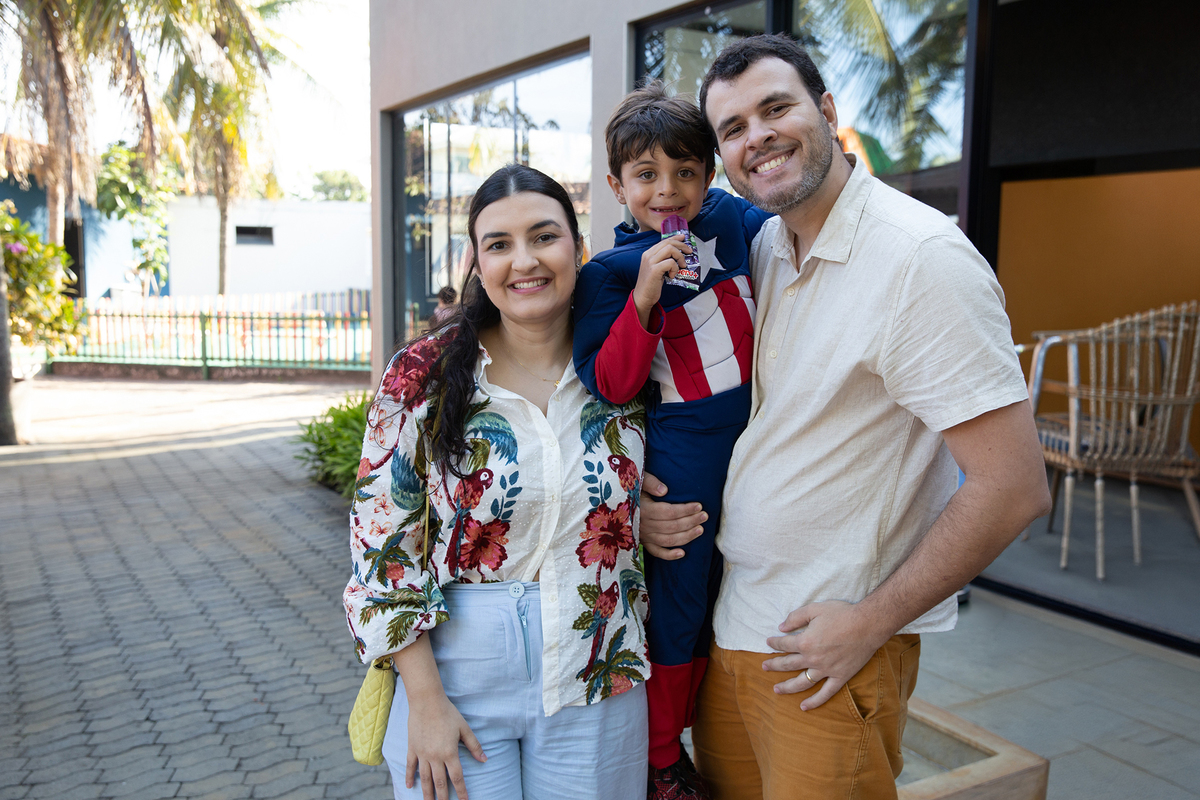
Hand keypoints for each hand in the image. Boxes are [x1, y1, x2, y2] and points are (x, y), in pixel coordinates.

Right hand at [405, 693, 486, 799]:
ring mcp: (422, 754)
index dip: (462, 791)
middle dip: (443, 798)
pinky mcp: (412, 748)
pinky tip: (409, 787)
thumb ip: (474, 745)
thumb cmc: (448, 713)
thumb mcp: (464, 728)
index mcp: (450, 752)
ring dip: (427, 793)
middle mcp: (435, 757)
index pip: (457, 777)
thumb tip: (484, 759)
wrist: (426, 701)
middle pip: (440, 783)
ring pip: (424, 779)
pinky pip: (410, 766)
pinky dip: (409, 777)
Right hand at [632, 235, 690, 327]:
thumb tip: (678, 254)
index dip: (675, 238)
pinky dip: (675, 268)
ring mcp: (650, 262)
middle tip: (689, 253)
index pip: (664, 241)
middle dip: (682, 246)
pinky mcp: (654, 270)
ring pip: (670, 249)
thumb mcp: (656, 269)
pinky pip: (670, 262)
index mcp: (648, 253)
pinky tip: (672, 275)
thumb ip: (663, 260)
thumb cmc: (651, 284)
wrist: (642, 297)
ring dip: (679, 257)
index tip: (684, 238)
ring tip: (681, 266)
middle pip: (668, 242)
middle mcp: (648, 255)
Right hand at [638, 472, 705, 559]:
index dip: (685, 510)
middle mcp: (642, 524)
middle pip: (671, 526)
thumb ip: (650, 482)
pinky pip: (656, 552)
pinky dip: (669, 555)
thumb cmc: (630, 487)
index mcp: (642, 509)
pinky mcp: (642, 542)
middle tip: (705, 516)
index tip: (699, 506)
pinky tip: (682, 553)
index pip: (668, 512)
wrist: (614, 500)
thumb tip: (665, 491)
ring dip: (686, 537)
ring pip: (667, 540)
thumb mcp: (638, 479)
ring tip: (701, 530)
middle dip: (690, 522)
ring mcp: (642, 535)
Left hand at [763, 600, 891, 710]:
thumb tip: (781, 627)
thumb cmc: (842, 614)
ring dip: (787, 687)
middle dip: (774, 665)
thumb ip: (796, 617)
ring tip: (776, 689)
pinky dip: (814, 702)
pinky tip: (803, 707)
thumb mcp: (815, 609)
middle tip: (764, 667)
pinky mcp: (840, 677)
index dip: (774, 642)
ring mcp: (826, 670)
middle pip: (788, 665)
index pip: (784, 644)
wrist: (868, 624)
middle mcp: (812, 659)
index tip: (768, 642)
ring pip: (802, 682)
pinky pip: (825, 693)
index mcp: (805, 642)